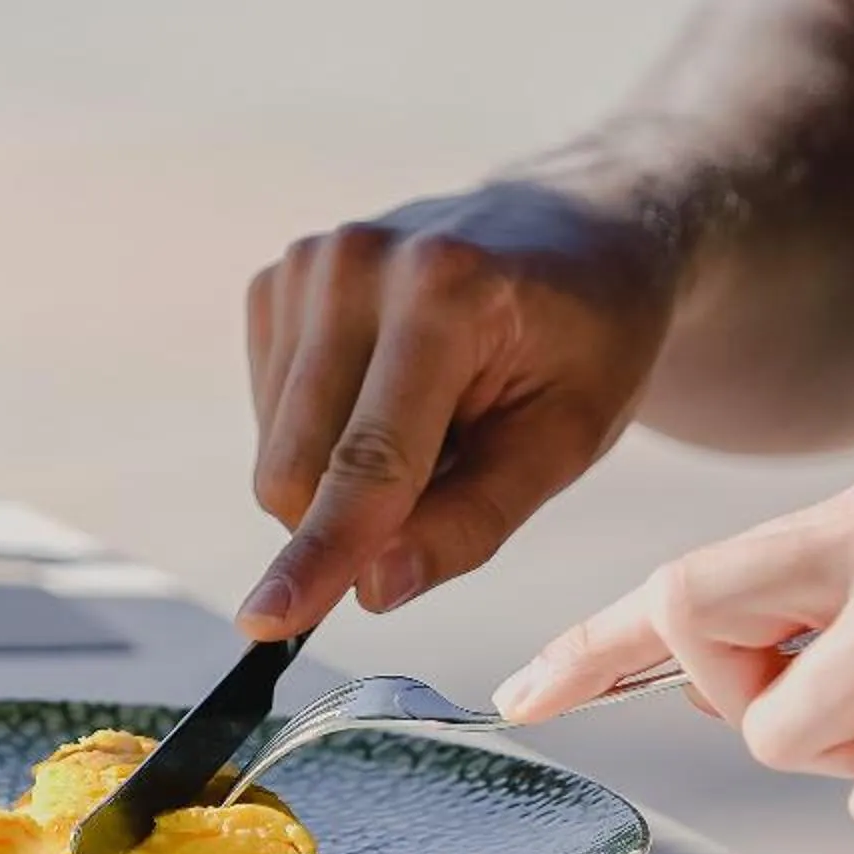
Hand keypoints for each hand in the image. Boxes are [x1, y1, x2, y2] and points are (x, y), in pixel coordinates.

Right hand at [238, 180, 676, 636]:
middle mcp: (354, 264)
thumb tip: (372, 588)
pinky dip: (325, 441)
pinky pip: (269, 421)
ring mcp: (304, 266)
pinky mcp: (273, 283)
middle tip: (449, 484)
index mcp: (444, 292)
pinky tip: (389, 396)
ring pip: (277, 455)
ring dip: (342, 481)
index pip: (368, 461)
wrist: (573, 231)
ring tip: (432, 423)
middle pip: (298, 470)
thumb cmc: (585, 341)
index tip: (269, 622)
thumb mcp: (565, 442)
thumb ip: (471, 522)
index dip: (321, 554)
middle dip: (351, 524)